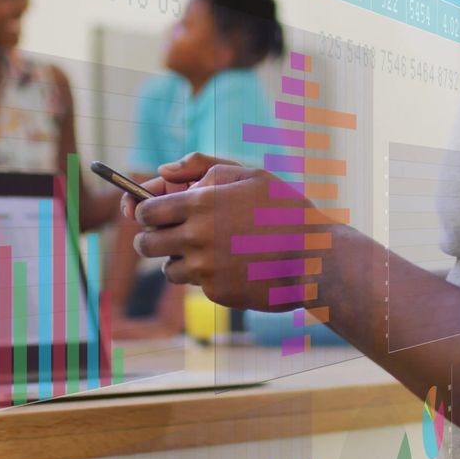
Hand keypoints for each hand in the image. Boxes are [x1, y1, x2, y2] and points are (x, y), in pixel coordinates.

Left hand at [124, 153, 322, 310]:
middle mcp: (195, 237)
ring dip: (179, 260)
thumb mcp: (249, 174)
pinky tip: (233, 265)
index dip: (144, 211)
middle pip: (145, 244)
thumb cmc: (284, 210)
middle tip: (167, 235)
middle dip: (151, 238)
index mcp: (199, 203)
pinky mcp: (216, 292)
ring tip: (207, 250)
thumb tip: (162, 171)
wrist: (315, 257)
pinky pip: (196, 285)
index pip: (145, 211)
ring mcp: (204, 268)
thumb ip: (202, 166)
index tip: (153, 213)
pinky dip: (207, 276)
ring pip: (168, 269)